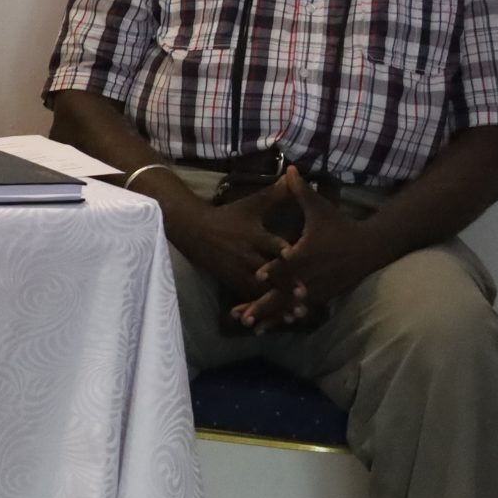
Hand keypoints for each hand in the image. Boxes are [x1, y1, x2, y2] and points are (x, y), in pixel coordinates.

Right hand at [161, 177, 294, 320]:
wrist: (193, 230)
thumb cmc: (227, 215)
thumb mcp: (251, 204)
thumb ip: (276, 194)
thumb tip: (294, 176)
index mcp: (254, 236)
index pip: (271, 245)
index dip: (284, 253)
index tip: (297, 259)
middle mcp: (246, 256)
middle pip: (269, 274)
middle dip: (286, 286)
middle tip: (304, 298)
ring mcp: (238, 270)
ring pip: (260, 290)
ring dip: (277, 303)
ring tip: (295, 316)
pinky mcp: (232, 281)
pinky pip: (249, 297)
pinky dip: (261, 308)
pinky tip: (275, 321)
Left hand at [238, 169, 383, 328]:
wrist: (371, 246)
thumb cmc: (341, 225)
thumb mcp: (320, 208)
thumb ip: (300, 190)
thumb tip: (289, 167)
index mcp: (307, 252)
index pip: (289, 263)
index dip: (274, 269)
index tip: (258, 276)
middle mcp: (311, 274)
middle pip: (284, 292)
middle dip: (263, 305)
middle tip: (242, 317)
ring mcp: (318, 287)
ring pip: (291, 306)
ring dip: (272, 316)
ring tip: (253, 328)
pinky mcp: (324, 295)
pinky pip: (302, 309)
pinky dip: (287, 317)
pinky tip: (273, 327)